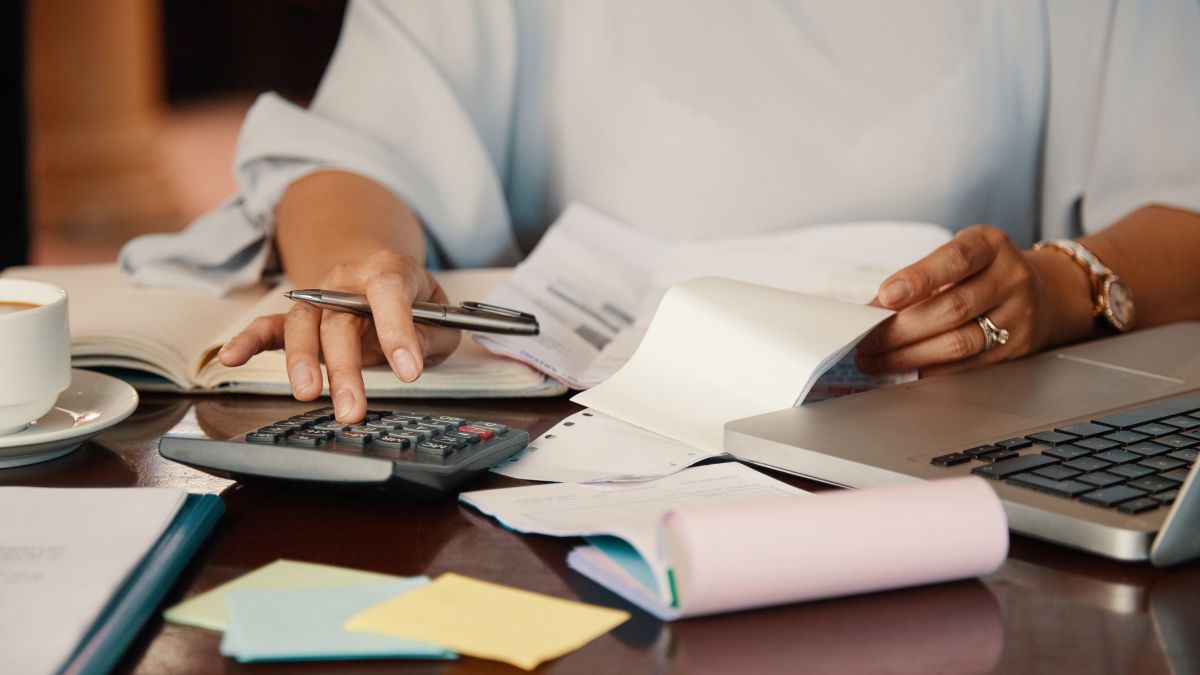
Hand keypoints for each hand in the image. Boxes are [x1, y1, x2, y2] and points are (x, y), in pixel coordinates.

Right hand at [217, 251, 461, 422]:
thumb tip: (410, 356)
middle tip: (353, 407)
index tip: (409, 371)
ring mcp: (318, 298)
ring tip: (309, 395)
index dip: (398, 330)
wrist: (382, 277)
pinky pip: (269, 327)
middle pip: (340, 319)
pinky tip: (231, 357)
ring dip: (303, 363)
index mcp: (389, 271)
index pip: (390, 292)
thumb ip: (431, 334)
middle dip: (346, 366)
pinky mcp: (298, 318)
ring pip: (303, 326)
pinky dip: (248, 341)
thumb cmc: (415, 302)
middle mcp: (346, 282)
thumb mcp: (440, 316)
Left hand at [855, 225, 1057, 376]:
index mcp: (990, 245)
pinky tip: (903, 369)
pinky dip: (929, 369)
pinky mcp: (1015, 349)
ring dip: (909, 356)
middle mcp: (1010, 278)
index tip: (886, 295)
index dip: (919, 278)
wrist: (1042, 292)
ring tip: (875, 359)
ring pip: (959, 343)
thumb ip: (919, 277)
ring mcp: (1018, 315)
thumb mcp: (957, 257)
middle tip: (865, 340)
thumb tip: (872, 311)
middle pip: (952, 308)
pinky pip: (966, 365)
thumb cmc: (982, 271)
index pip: (956, 260)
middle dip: (901, 329)